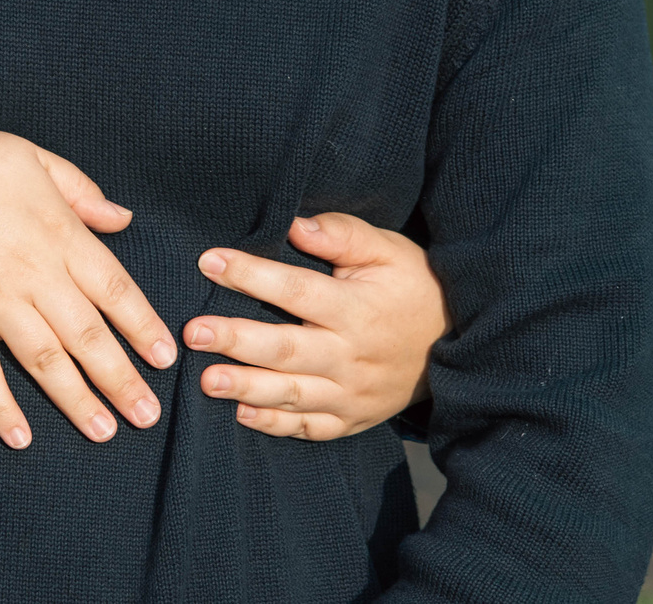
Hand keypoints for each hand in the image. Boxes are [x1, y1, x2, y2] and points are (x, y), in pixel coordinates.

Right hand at [0, 104, 175, 449]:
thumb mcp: (31, 157)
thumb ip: (79, 189)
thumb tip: (121, 219)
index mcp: (57, 233)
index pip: (115, 288)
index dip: (142, 326)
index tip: (165, 358)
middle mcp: (32, 274)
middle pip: (88, 336)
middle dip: (122, 379)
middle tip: (147, 416)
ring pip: (45, 361)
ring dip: (77, 401)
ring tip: (104, 432)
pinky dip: (1, 407)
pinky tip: (21, 438)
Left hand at [183, 212, 445, 439]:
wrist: (459, 343)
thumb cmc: (414, 286)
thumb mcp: (388, 250)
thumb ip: (342, 235)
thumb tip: (296, 225)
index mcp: (357, 309)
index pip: (297, 290)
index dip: (251, 275)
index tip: (209, 261)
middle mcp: (352, 355)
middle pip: (286, 348)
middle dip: (236, 340)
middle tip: (193, 332)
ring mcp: (352, 393)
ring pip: (292, 394)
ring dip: (246, 388)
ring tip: (206, 381)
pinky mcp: (352, 419)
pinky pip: (309, 427)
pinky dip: (275, 424)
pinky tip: (241, 414)